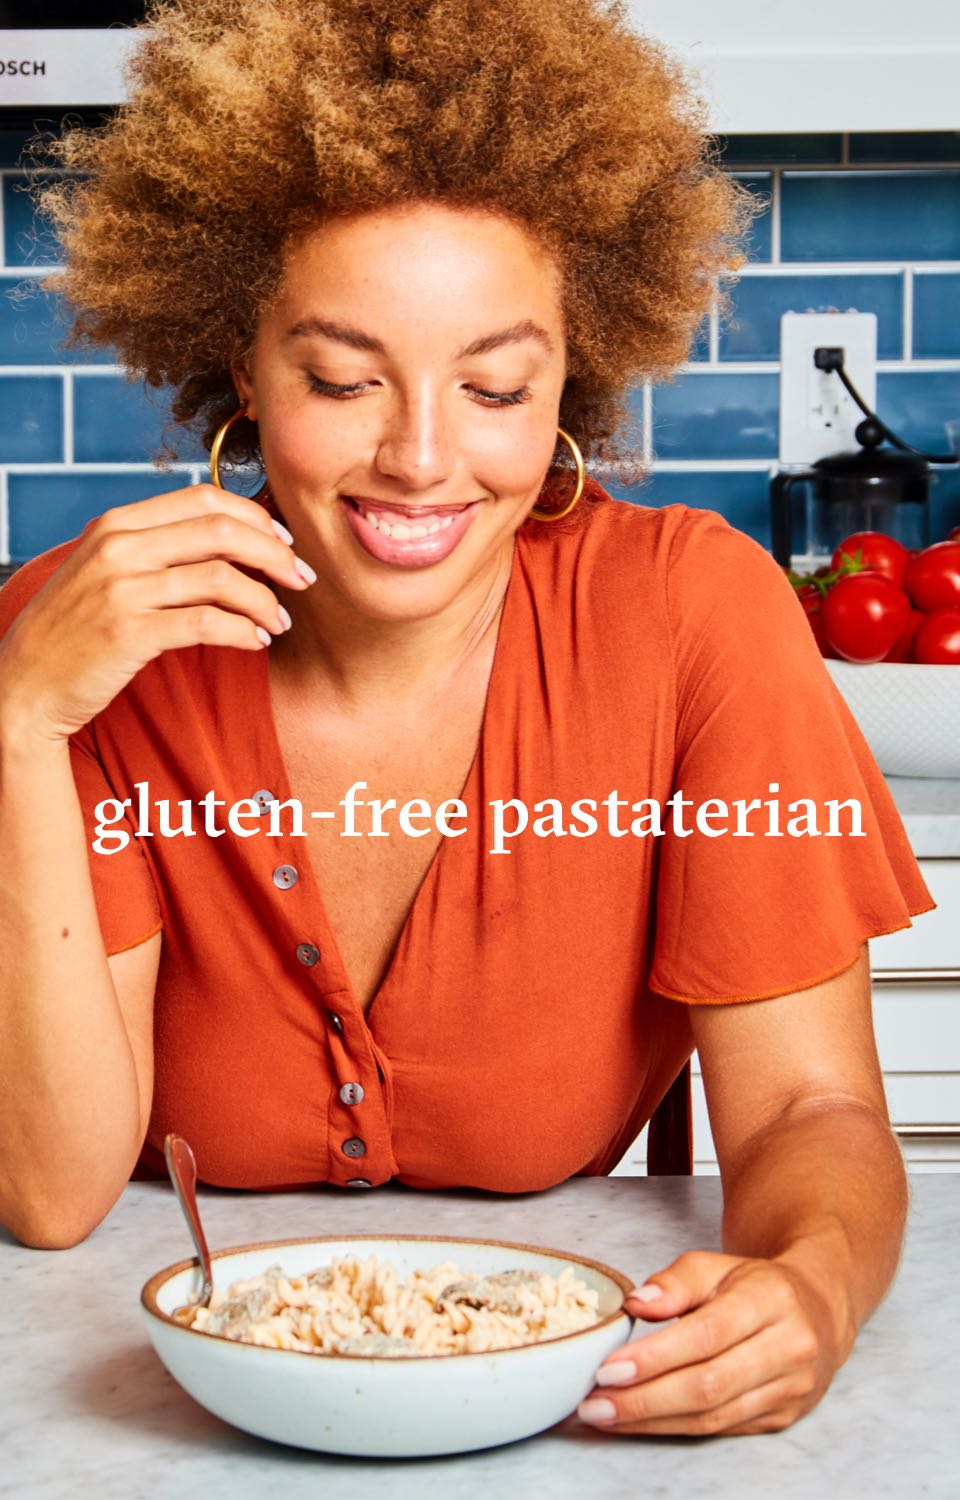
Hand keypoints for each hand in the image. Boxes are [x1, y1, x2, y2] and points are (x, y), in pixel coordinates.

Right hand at [0, 485, 314, 743]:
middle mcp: (118, 547)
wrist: (23, 685)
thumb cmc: (75, 632)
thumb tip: (229, 539)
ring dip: (264, 601)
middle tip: (302, 579)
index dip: (255, 517)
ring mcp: (121, 588)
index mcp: (117, 523)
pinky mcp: (128, 632)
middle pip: (221, 532)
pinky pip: (206, 623)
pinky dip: (242, 631)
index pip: (203, 499)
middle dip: (275, 555)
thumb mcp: (107, 572)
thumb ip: (156, 550)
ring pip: (221, 579)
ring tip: (279, 623)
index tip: (284, 541)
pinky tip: (257, 643)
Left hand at [578, 1249, 847, 1436]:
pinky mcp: (784, 1416)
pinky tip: (640, 1422)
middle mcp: (789, 1347)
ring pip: (714, 1415)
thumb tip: (636, 1304)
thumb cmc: (756, 1285)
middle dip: (644, 1399)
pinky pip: (723, 1428)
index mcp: (771, 1300)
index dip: (655, 1357)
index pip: (707, 1334)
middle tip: (594, 1403)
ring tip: (605, 1416)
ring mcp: (791, 1388)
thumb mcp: (716, 1265)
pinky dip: (675, 1428)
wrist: (819, 1309)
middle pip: (709, 1384)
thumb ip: (675, 1281)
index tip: (608, 1368)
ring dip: (653, 1421)